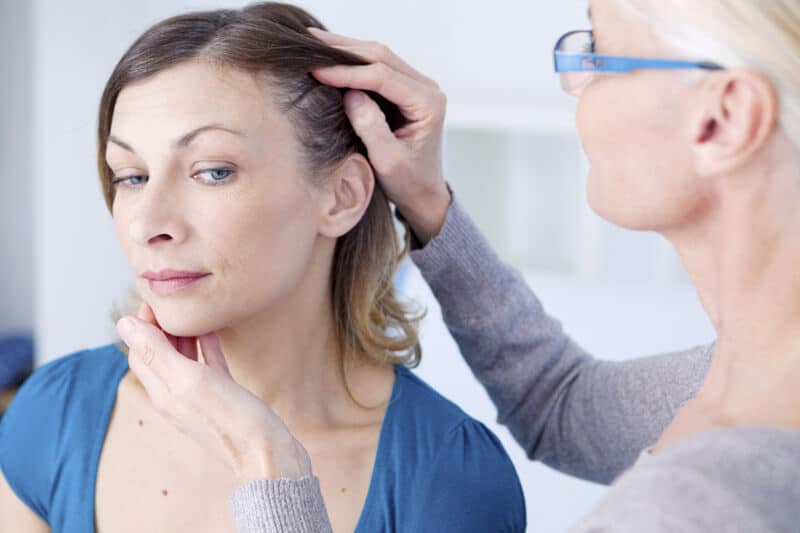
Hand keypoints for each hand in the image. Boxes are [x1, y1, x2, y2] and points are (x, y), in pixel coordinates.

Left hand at [116, 304, 312, 482]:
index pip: (140, 351)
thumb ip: (157, 352)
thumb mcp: (189, 380)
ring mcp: (201, 398)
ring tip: (187, 310)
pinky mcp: (224, 399)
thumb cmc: (231, 421)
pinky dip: (205, 347)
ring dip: (181, 335)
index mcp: (163, 392)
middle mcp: (177, 396)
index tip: (153, 299)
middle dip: (159, 327)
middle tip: (169, 299)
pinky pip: (209, 367)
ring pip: (183, 359)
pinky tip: (211, 331)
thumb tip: (124, 324)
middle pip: (159, 354)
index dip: (142, 324)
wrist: (268, 455)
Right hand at [309, 27, 451, 243]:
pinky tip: (330, 56)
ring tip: (314, 42)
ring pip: (379, 56)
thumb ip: (371, 127)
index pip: (382, 76)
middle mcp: (426, 88)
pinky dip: (353, 61)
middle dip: (344, 49)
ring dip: (346, 49)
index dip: (347, 71)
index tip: (316, 71)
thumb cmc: (408, 182)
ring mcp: (416, 86)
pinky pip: (377, 66)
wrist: (423, 193)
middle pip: (381, 56)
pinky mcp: (404, 90)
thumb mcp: (387, 161)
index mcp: (428, 104)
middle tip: (309, 42)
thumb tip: (351, 94)